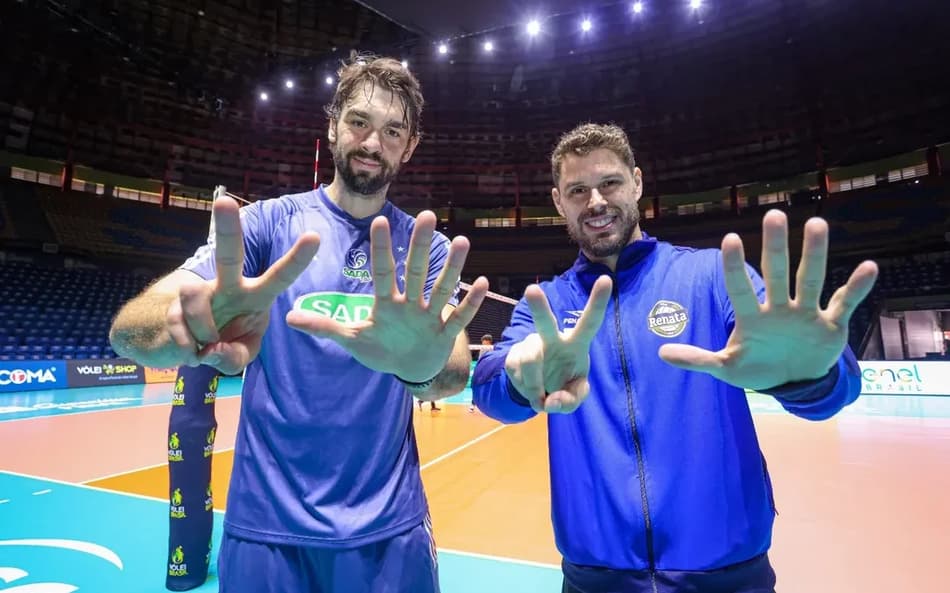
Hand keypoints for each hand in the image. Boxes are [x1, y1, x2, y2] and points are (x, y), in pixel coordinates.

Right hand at [168, 196, 320, 372]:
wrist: (181, 348)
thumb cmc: (222, 342)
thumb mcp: (239, 356)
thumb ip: (234, 357)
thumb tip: (212, 348)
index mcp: (254, 296)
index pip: (278, 277)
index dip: (296, 259)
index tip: (314, 236)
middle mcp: (228, 286)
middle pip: (227, 254)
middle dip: (226, 227)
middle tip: (223, 200)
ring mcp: (198, 293)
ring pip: (195, 297)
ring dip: (204, 331)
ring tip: (206, 345)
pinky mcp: (172, 307)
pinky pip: (180, 326)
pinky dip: (188, 348)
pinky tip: (191, 348)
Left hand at [285, 211, 488, 382]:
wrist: (409, 368)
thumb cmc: (381, 350)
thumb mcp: (352, 340)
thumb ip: (324, 327)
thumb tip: (288, 317)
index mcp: (387, 303)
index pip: (383, 272)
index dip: (381, 248)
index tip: (378, 219)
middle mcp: (410, 303)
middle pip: (415, 271)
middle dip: (420, 245)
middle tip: (427, 214)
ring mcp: (429, 317)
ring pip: (442, 288)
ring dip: (452, 267)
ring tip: (463, 241)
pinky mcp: (444, 334)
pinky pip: (459, 316)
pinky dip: (471, 303)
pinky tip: (484, 282)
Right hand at [505, 276, 612, 412]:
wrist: (537, 390)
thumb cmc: (563, 383)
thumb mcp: (575, 394)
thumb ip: (572, 399)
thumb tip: (552, 401)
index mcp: (575, 343)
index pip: (589, 322)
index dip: (597, 302)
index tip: (605, 279)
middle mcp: (552, 339)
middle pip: (545, 323)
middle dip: (538, 307)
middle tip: (531, 290)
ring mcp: (530, 346)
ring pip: (530, 362)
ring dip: (536, 386)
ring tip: (542, 396)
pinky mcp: (512, 357)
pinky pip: (519, 377)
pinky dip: (529, 393)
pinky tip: (532, 390)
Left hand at [658, 210, 877, 390]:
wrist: (794, 382)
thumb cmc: (756, 367)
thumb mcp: (727, 367)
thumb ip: (698, 360)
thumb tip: (661, 354)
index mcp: (752, 317)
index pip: (739, 288)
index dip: (734, 267)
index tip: (729, 238)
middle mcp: (779, 308)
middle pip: (776, 273)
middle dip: (775, 247)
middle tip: (773, 214)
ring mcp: (806, 313)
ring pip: (810, 279)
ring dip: (814, 254)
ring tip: (818, 223)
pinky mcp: (831, 324)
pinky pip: (845, 302)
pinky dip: (856, 287)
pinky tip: (869, 267)